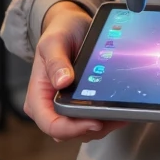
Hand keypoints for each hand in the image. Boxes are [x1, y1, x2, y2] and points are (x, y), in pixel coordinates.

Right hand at [24, 0, 126, 141]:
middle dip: (93, 127)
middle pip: (71, 132)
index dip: (73, 129)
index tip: (95, 121)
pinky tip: (120, 107)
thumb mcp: (54, 42)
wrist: (72, 27)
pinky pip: (95, 121)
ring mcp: (66, 109)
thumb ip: (56, 62)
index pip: (51, 125)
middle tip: (115, 113)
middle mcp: (50, 107)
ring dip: (105, 124)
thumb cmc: (60, 33)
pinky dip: (109, 117)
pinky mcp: (80, 106)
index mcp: (38, 97)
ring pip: (85, 131)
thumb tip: (62, 82)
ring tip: (121, 110)